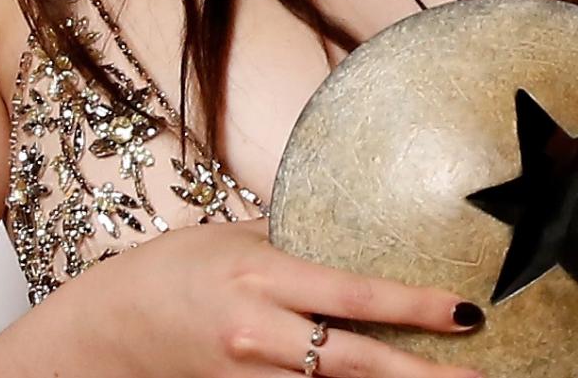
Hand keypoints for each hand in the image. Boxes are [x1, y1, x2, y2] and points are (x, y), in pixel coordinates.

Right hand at [41, 218, 485, 377]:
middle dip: (418, 374)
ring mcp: (243, 377)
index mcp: (263, 276)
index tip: (465, 312)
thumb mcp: (234, 235)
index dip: (413, 306)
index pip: (354, 294)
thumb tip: (362, 215)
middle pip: (352, 361)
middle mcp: (257, 333)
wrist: (100, 330)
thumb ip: (297, 232)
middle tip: (477, 376)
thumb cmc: (173, 269)